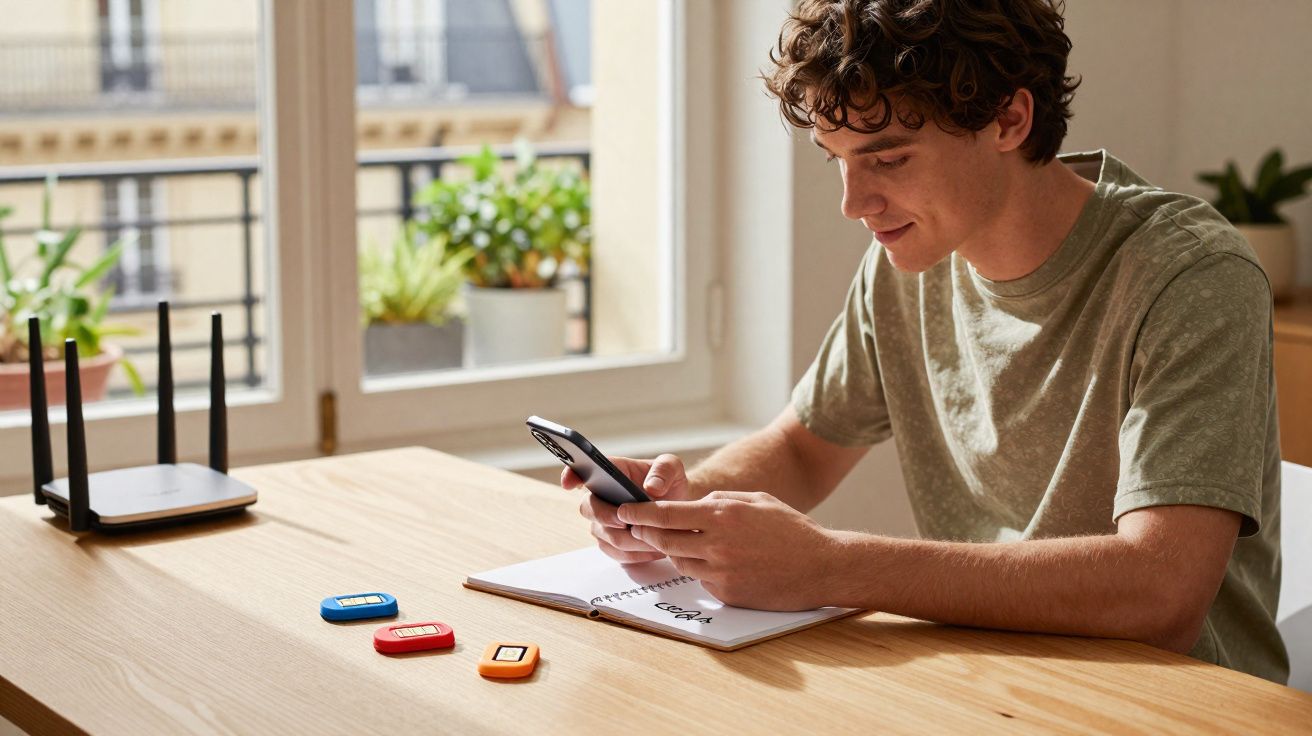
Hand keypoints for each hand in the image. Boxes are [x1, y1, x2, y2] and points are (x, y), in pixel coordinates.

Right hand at [561, 454, 693, 563]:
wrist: (681, 509)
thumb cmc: (671, 484)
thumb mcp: (673, 467)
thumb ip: (664, 470)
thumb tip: (651, 487)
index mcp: (611, 472)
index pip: (582, 471)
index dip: (570, 476)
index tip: (569, 483)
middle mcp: (601, 497)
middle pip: (588, 508)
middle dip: (606, 517)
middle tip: (626, 522)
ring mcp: (603, 522)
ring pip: (604, 535)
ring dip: (629, 540)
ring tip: (655, 538)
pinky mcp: (612, 543)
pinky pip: (615, 553)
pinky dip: (635, 554)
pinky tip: (653, 549)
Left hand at [617, 491, 839, 610]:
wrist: (822, 567)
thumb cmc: (791, 529)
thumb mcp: (756, 500)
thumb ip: (720, 501)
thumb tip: (691, 506)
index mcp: (723, 516)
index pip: (667, 514)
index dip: (640, 513)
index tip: (623, 511)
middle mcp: (718, 545)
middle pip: (664, 540)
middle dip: (646, 533)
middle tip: (637, 527)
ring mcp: (722, 573)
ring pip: (680, 561)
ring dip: (673, 551)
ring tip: (677, 541)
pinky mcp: (727, 595)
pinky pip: (701, 580)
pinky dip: (700, 569)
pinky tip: (712, 561)